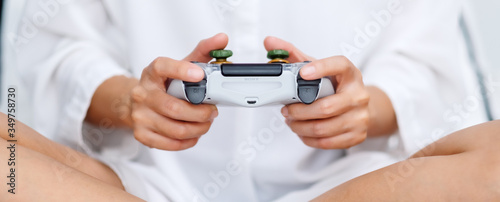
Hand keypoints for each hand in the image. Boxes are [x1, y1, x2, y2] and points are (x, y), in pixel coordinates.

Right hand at [130, 33, 227, 149]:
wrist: (140, 101)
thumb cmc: (166, 83)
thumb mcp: (182, 65)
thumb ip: (204, 51)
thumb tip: (222, 39)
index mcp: (153, 72)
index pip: (163, 67)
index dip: (181, 70)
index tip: (200, 74)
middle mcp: (143, 93)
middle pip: (174, 108)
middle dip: (201, 113)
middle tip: (213, 112)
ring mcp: (140, 115)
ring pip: (175, 130)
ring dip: (198, 129)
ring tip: (206, 123)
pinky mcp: (142, 134)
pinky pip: (170, 144)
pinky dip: (188, 141)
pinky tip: (194, 134)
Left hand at [264, 36, 369, 148]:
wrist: (359, 106)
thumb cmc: (335, 85)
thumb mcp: (318, 68)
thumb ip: (293, 55)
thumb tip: (269, 42)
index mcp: (350, 73)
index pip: (339, 65)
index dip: (321, 68)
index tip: (303, 73)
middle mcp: (359, 94)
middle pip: (326, 107)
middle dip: (299, 112)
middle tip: (286, 110)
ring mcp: (360, 117)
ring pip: (323, 128)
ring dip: (300, 127)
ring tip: (291, 122)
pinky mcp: (357, 135)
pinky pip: (327, 142)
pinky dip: (309, 139)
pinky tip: (302, 132)